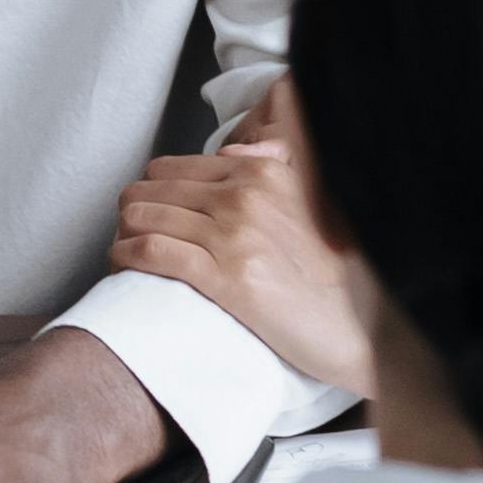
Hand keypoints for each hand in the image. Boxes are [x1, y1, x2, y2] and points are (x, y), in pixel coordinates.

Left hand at [112, 113, 373, 396]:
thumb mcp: (313, 204)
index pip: (172, 168)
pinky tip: (123, 267)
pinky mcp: (226, 278)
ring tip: (123, 256)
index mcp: (263, 174)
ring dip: (122, 236)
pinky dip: (125, 257)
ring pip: (142, 218)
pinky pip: (151, 252)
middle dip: (130, 213)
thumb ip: (274, 168)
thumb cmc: (334, 275)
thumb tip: (233, 154)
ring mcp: (234, 236)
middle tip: (130, 237)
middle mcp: (246, 196)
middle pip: (149, 190)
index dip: (149, 192)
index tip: (147, 214)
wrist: (360, 327)